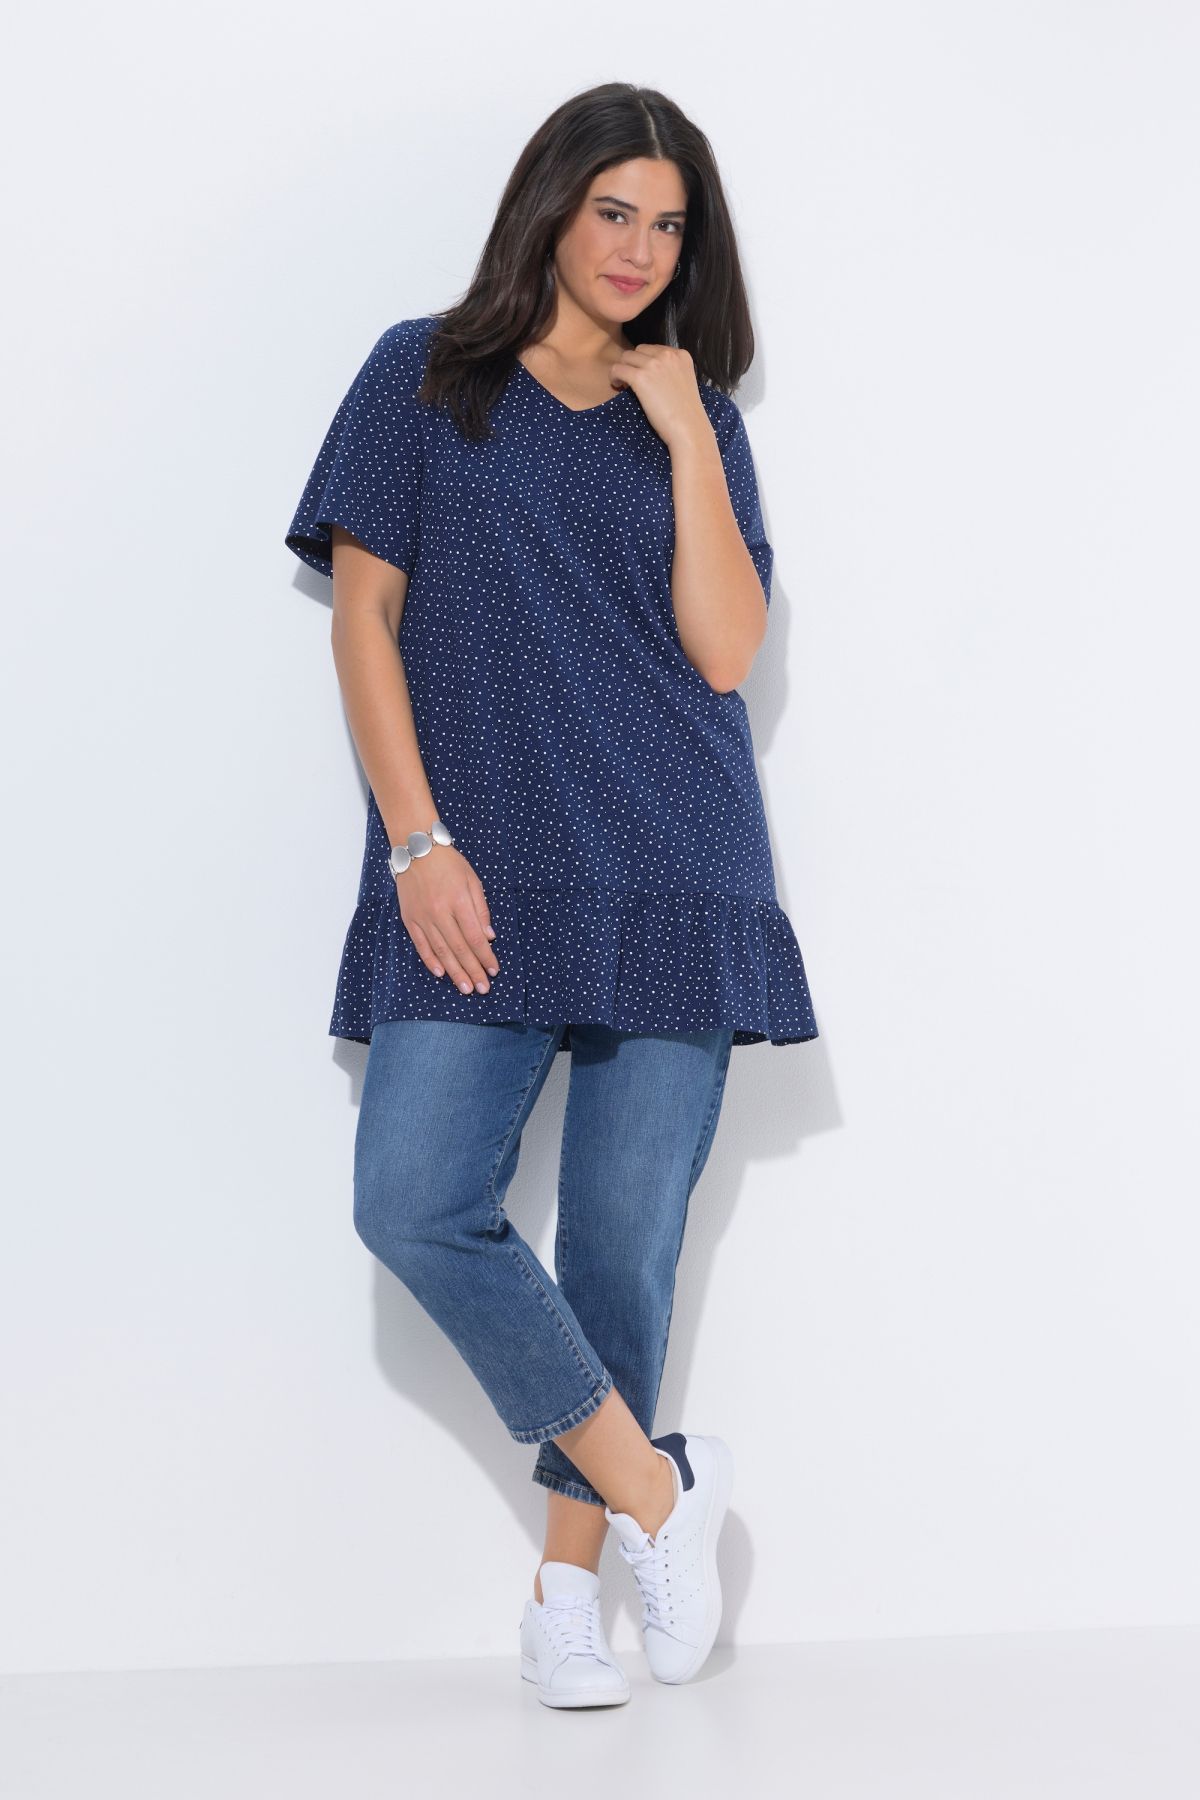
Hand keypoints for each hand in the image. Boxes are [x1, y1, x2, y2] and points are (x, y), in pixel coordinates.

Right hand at [394, 845, 500, 995]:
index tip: (494, 971)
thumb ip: (481, 910)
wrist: (417, 849)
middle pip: (459, 948)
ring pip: (441, 951)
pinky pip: (421, 945)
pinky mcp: (410, 919)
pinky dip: (431, 960)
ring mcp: (423, 917)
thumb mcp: (472, 880)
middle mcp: (440, 912)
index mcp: (459, 901)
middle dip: (473, 971)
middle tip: (482, 989)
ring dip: (454, 972)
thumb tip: (489, 936)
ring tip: (466, 988)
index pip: (475, 937)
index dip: (485, 956)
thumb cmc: (449, 863)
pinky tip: (441, 973)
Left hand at [608, 343, 710, 447]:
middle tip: (633, 381)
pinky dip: (614, 376)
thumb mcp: (685, 381)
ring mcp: (654, 364)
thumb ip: (671, 370)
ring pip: (626, 356)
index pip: (654, 349)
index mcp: (681, 354)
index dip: (646, 362)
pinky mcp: (641, 377)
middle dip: (634, 364)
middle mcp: (668, 355)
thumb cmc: (687, 413)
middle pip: (639, 350)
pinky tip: (617, 386)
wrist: (689, 428)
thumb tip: (648, 370)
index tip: (645, 377)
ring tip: (624, 384)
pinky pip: (617, 369)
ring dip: (623, 369)